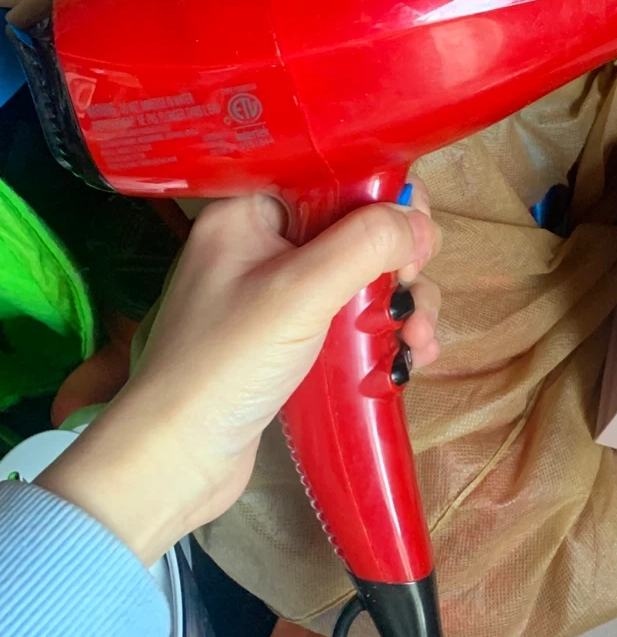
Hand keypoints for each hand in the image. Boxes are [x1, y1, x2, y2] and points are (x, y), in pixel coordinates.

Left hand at [38, 188, 440, 564]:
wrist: (175, 461)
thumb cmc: (226, 364)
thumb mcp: (301, 292)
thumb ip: (366, 244)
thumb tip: (420, 221)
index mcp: (249, 213)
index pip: (329, 176)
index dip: (383, 196)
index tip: (418, 230)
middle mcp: (262, 245)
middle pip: (356, 229)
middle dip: (401, 264)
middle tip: (414, 296)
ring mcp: (277, 296)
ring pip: (363, 278)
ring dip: (404, 306)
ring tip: (417, 343)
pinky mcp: (290, 341)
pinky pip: (352, 319)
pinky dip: (384, 336)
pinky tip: (406, 362)